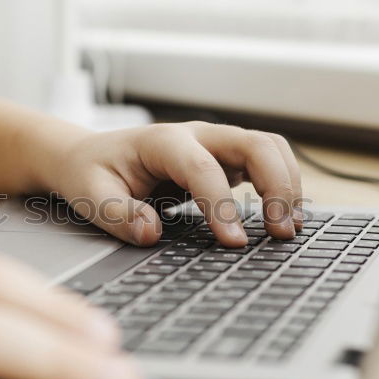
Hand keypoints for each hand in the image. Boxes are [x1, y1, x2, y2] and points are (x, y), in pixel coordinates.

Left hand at [36, 121, 304, 246]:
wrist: (89, 155)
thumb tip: (150, 233)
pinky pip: (266, 162)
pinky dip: (283, 185)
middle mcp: (197, 135)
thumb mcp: (89, 194)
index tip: (233, 243)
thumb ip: (118, 214)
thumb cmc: (91, 172)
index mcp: (162, 141)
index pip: (203, 169)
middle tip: (280, 232)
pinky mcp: (225, 159)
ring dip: (287, 183)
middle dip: (276, 186)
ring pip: (269, 148)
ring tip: (289, 227)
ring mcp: (215, 144)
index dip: (222, 205)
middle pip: (255, 144)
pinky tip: (283, 218)